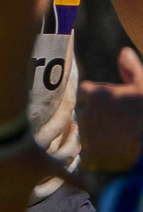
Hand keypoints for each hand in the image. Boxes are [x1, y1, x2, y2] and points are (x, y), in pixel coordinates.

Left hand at [78, 46, 142, 173]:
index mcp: (95, 94)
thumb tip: (123, 52)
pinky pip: (84, 158)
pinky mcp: (90, 157)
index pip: (83, 93)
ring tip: (116, 140)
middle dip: (94, 117)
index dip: (95, 98)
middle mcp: (85, 114)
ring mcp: (86, 136)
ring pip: (82, 136)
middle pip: (81, 114)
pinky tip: (110, 156)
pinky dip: (94, 159)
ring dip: (93, 138)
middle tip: (115, 123)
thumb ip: (131, 68)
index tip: (109, 104)